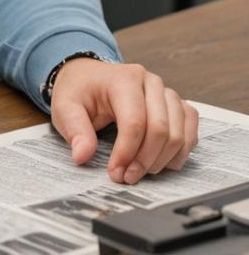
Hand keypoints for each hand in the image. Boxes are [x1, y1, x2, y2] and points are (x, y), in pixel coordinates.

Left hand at [49, 59, 197, 183]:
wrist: (88, 77)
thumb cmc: (79, 91)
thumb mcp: (64, 106)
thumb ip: (74, 130)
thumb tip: (82, 155)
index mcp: (123, 79)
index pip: (134, 122)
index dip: (127, 153)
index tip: (115, 172)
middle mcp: (150, 82)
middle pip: (160, 129)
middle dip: (145, 160)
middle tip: (127, 177)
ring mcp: (166, 92)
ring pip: (179, 133)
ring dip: (163, 159)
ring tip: (140, 171)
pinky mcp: (176, 104)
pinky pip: (190, 129)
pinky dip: (180, 150)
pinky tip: (162, 162)